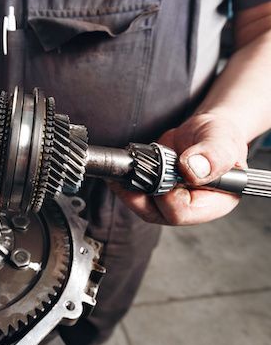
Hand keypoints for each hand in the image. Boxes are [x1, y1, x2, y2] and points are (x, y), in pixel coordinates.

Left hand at [111, 113, 247, 224]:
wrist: (207, 131)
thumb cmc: (222, 137)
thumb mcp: (222, 141)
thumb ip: (213, 155)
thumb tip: (193, 169)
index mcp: (215, 202)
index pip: (183, 212)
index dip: (167, 197)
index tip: (160, 176)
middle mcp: (190, 206)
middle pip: (157, 213)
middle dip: (139, 194)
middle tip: (130, 172)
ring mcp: (171, 200)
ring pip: (142, 205)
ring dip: (129, 188)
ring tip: (121, 170)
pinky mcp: (156, 191)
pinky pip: (137, 193)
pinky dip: (126, 181)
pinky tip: (120, 169)